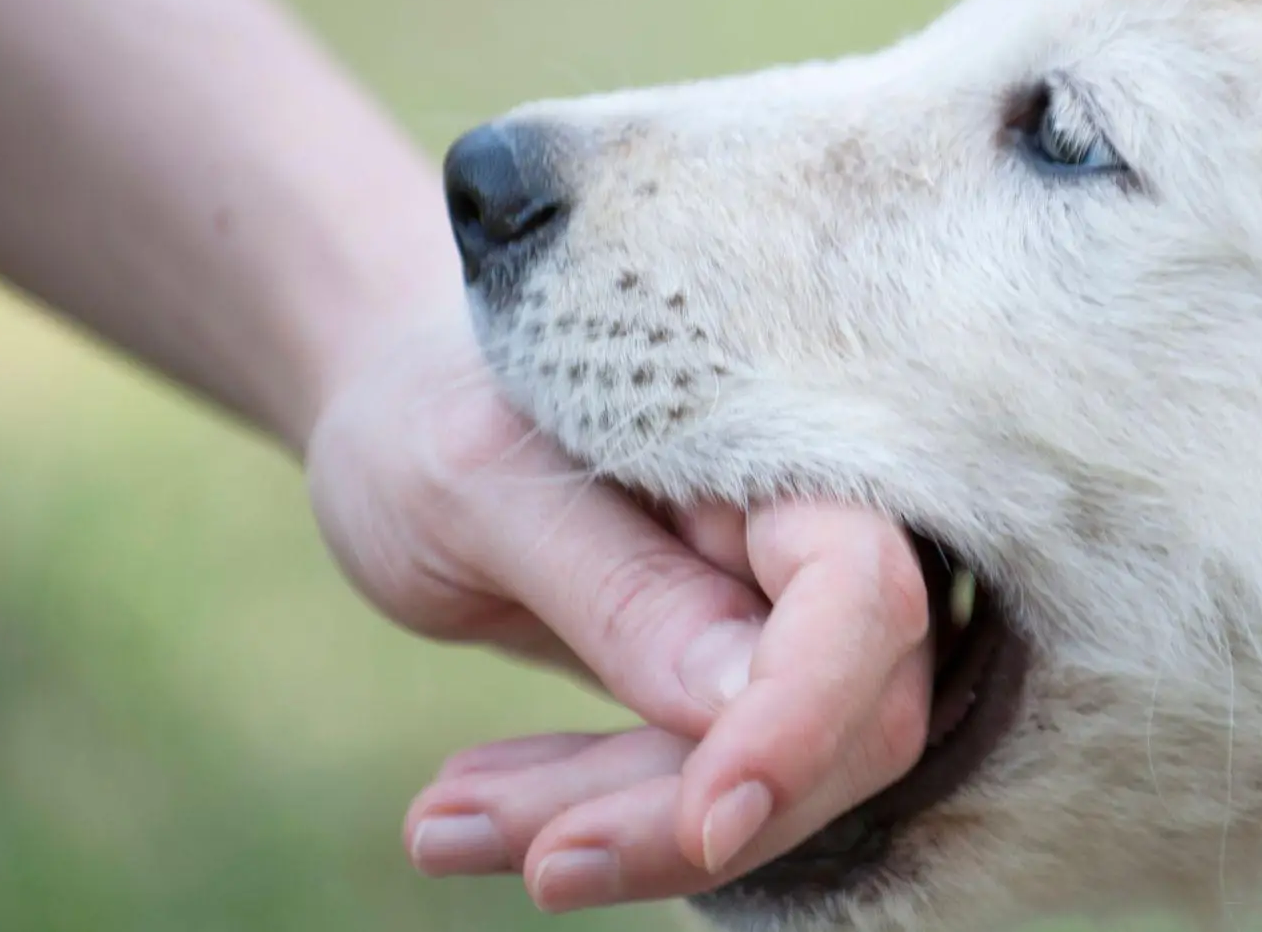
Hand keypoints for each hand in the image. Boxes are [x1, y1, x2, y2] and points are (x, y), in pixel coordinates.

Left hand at [304, 317, 933, 910]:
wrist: (401, 413)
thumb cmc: (430, 410)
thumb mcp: (478, 485)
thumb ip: (617, 587)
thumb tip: (738, 708)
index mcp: (777, 443)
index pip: (859, 594)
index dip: (801, 719)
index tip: (706, 823)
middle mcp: (808, 529)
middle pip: (835, 717)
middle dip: (677, 806)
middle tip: (511, 852)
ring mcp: (777, 611)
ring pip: (764, 771)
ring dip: (612, 824)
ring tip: (436, 825)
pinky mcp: (727, 681)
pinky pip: (694, 777)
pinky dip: (584, 810)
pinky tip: (462, 811)